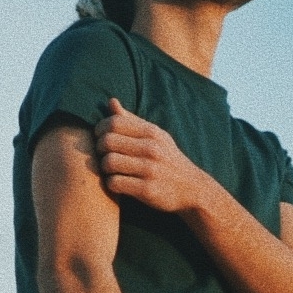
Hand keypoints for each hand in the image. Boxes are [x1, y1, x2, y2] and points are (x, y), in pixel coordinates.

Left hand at [94, 99, 212, 214]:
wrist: (193, 189)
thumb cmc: (167, 160)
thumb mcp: (156, 136)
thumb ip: (131, 121)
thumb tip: (111, 102)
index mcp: (152, 133)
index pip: (114, 122)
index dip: (100, 129)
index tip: (100, 138)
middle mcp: (151, 148)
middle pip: (107, 141)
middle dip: (99, 149)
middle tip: (104, 155)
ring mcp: (150, 169)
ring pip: (109, 162)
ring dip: (104, 168)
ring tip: (111, 170)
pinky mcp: (147, 190)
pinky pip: (115, 183)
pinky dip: (112, 184)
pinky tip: (118, 184)